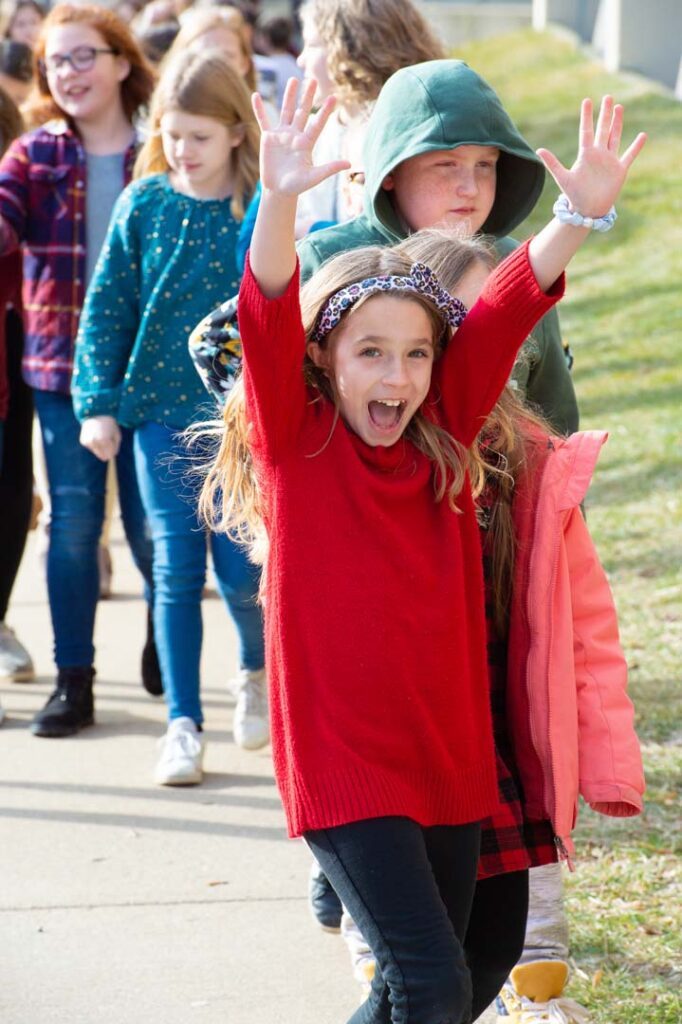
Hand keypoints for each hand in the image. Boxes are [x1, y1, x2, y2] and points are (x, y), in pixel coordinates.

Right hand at [80, 416, 120, 461]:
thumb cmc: (109, 425)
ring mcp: (88, 442)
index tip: (113, 444)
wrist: (95, 414)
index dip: (113, 451)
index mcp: (104, 440)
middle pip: (103, 456)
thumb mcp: (117, 435)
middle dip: (107, 452)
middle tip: (107, 441)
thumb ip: (116, 447)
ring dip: (100, 448)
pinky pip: (92, 448)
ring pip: (97, 452)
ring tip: (101, 436)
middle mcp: (94, 442)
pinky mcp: (83, 441)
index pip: (110, 455)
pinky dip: (94, 444)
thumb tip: (111, 457)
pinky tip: (95, 436)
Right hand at [252, 77, 350, 196]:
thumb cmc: (297, 185)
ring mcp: (281, 135)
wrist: (279, 190)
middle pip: (302, 112)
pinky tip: (256, 95)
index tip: (334, 97)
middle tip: (313, 80)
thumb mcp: (314, 177)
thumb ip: (330, 168)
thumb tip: (349, 163)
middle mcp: (295, 135)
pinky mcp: (268, 138)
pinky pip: (263, 120)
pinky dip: (259, 109)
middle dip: (307, 96)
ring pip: (286, 111)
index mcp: (307, 143)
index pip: (317, 123)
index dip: (325, 111)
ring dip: (289, 96)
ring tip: (293, 80)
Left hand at [537, 96, 646, 217]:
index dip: (587, 116)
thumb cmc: (574, 195)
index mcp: (585, 154)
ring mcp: (610, 161)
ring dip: (617, 123)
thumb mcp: (563, 177)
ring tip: (619, 107)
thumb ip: (552, 163)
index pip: (586, 130)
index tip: (587, 101)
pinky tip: (643, 135)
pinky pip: (629, 155)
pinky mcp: (620, 170)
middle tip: (608, 97)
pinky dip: (636, 146)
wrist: (587, 210)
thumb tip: (538, 149)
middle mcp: (598, 154)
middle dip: (605, 114)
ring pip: (614, 137)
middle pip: (602, 129)